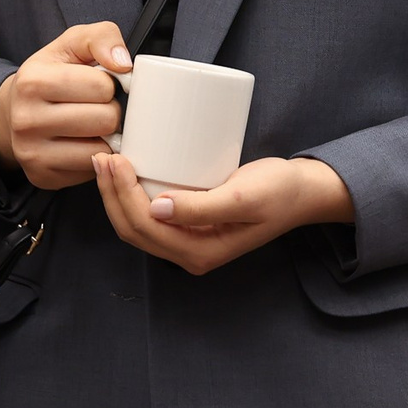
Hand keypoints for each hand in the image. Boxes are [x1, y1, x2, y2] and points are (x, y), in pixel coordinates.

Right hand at [0, 21, 129, 189]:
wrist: (13, 112)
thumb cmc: (50, 75)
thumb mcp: (71, 44)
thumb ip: (101, 37)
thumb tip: (124, 63)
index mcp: (33, 81)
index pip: (102, 86)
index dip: (108, 84)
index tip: (97, 84)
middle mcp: (26, 120)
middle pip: (106, 120)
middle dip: (110, 111)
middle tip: (95, 106)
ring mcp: (32, 153)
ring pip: (102, 149)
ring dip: (105, 136)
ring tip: (90, 124)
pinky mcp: (42, 177)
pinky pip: (92, 171)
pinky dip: (95, 157)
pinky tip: (81, 143)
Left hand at [93, 152, 351, 275]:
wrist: (303, 192)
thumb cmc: (280, 191)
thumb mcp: (244, 197)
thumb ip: (203, 207)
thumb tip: (156, 209)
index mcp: (199, 253)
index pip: (144, 228)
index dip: (121, 195)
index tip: (115, 159)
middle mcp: (189, 253)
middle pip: (133, 229)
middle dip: (111, 194)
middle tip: (103, 154)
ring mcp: (188, 240)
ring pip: (137, 223)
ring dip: (116, 195)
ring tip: (108, 160)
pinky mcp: (190, 224)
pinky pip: (150, 215)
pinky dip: (132, 195)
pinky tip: (126, 171)